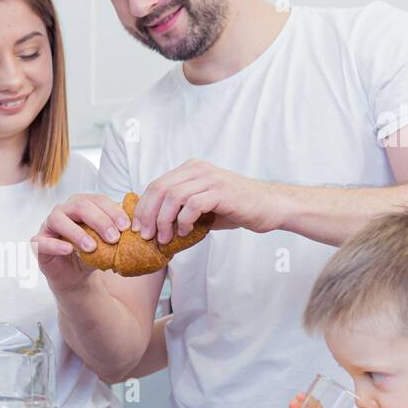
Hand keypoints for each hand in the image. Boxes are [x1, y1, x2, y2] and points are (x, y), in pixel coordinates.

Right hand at [31, 193, 129, 293]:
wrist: (76, 276)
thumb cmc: (93, 253)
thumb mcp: (109, 241)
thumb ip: (119, 229)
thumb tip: (141, 223)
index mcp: (81, 204)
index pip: (97, 199)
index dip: (112, 211)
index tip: (126, 226)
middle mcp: (64, 210)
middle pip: (80, 205)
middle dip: (99, 220)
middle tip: (114, 238)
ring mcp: (48, 226)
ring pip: (58, 219)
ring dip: (77, 232)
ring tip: (92, 247)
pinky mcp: (38, 243)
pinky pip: (42, 241)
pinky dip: (55, 245)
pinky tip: (69, 250)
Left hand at [134, 160, 289, 243]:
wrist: (269, 207)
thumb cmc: (235, 208)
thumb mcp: (203, 205)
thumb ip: (180, 209)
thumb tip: (153, 227)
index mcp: (191, 169)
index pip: (156, 185)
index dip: (143, 207)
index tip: (138, 227)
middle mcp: (198, 169)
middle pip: (159, 189)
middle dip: (148, 215)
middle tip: (146, 236)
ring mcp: (210, 179)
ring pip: (173, 197)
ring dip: (164, 221)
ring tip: (165, 238)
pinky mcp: (221, 192)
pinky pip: (192, 205)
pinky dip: (184, 221)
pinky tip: (186, 233)